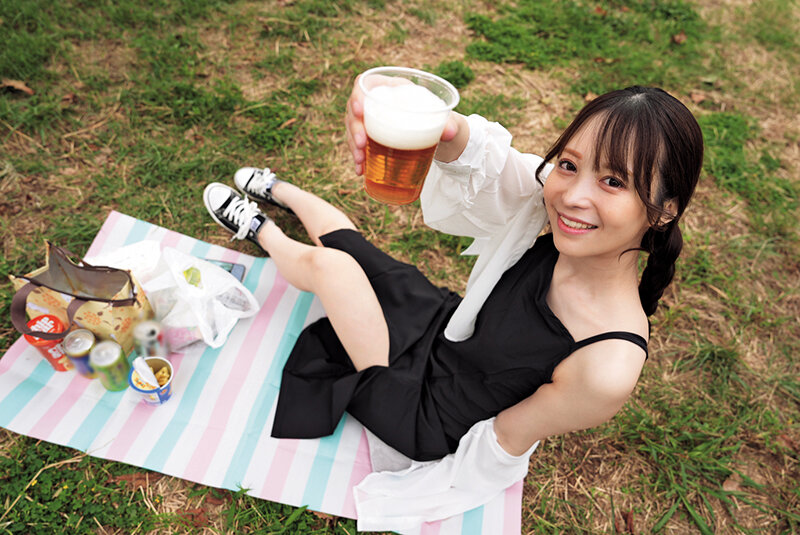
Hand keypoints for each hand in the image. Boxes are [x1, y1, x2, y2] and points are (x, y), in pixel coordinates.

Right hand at [345, 75, 461, 174]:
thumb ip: (448, 122)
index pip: (365, 84)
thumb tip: (452, 131)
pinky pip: (358, 145)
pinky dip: (359, 159)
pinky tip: (360, 171)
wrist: (435, 130)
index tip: (359, 110)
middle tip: (361, 144)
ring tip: (360, 161)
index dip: (357, 95)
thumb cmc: (435, 115)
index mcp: (391, 88)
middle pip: (354, 110)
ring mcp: (370, 120)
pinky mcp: (369, 137)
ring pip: (353, 129)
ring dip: (353, 145)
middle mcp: (376, 102)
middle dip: (354, 128)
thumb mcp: (442, 115)